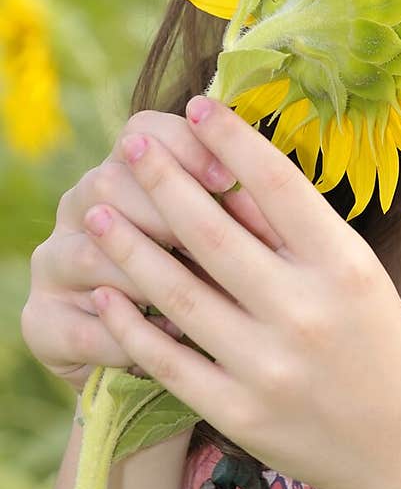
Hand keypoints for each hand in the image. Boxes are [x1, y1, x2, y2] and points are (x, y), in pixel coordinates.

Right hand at [21, 109, 281, 389]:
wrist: (164, 356)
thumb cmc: (210, 281)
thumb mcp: (226, 240)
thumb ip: (238, 214)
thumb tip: (267, 202)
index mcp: (125, 170)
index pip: (143, 131)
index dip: (184, 148)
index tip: (228, 179)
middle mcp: (81, 207)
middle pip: (109, 182)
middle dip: (166, 212)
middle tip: (213, 243)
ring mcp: (55, 264)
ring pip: (91, 254)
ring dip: (147, 277)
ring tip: (198, 298)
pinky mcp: (44, 322)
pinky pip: (83, 326)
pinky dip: (131, 334)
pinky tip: (174, 338)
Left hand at [84, 96, 400, 488]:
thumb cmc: (383, 348)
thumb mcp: (363, 278)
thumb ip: (303, 236)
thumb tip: (235, 173)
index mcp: (345, 267)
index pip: (276, 185)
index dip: (230, 140)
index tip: (197, 107)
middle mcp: (305, 311)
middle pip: (212, 231)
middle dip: (162, 179)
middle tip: (130, 145)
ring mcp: (267, 365)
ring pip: (176, 290)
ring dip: (129, 245)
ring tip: (101, 210)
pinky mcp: (238, 411)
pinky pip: (166, 358)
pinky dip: (129, 322)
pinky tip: (106, 289)